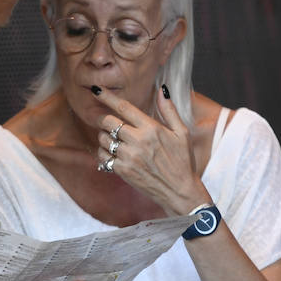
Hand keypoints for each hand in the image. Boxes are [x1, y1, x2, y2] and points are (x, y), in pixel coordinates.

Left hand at [92, 85, 206, 214]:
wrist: (180, 191)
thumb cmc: (183, 161)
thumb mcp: (182, 133)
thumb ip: (169, 110)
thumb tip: (161, 90)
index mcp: (151, 128)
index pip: (124, 107)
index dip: (107, 97)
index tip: (97, 90)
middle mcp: (138, 141)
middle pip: (108, 121)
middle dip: (104, 118)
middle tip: (107, 121)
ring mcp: (129, 157)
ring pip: (103, 139)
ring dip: (104, 136)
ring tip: (114, 140)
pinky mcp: (123, 171)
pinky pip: (103, 157)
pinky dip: (103, 153)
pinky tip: (113, 153)